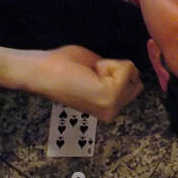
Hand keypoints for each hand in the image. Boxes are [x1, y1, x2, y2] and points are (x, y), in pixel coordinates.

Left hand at [26, 45, 143, 122]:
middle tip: (94, 74)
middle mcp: (111, 113)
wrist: (41, 71)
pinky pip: (126, 68)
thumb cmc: (60, 68)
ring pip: (132, 73)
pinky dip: (110, 64)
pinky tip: (91, 72)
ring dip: (113, 67)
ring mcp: (111, 107)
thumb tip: (129, 70)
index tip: (93, 75)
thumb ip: (111, 77)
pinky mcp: (109, 97)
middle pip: (136, 82)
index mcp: (106, 110)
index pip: (132, 87)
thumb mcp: (93, 73)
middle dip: (119, 71)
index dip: (116, 73)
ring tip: (90, 73)